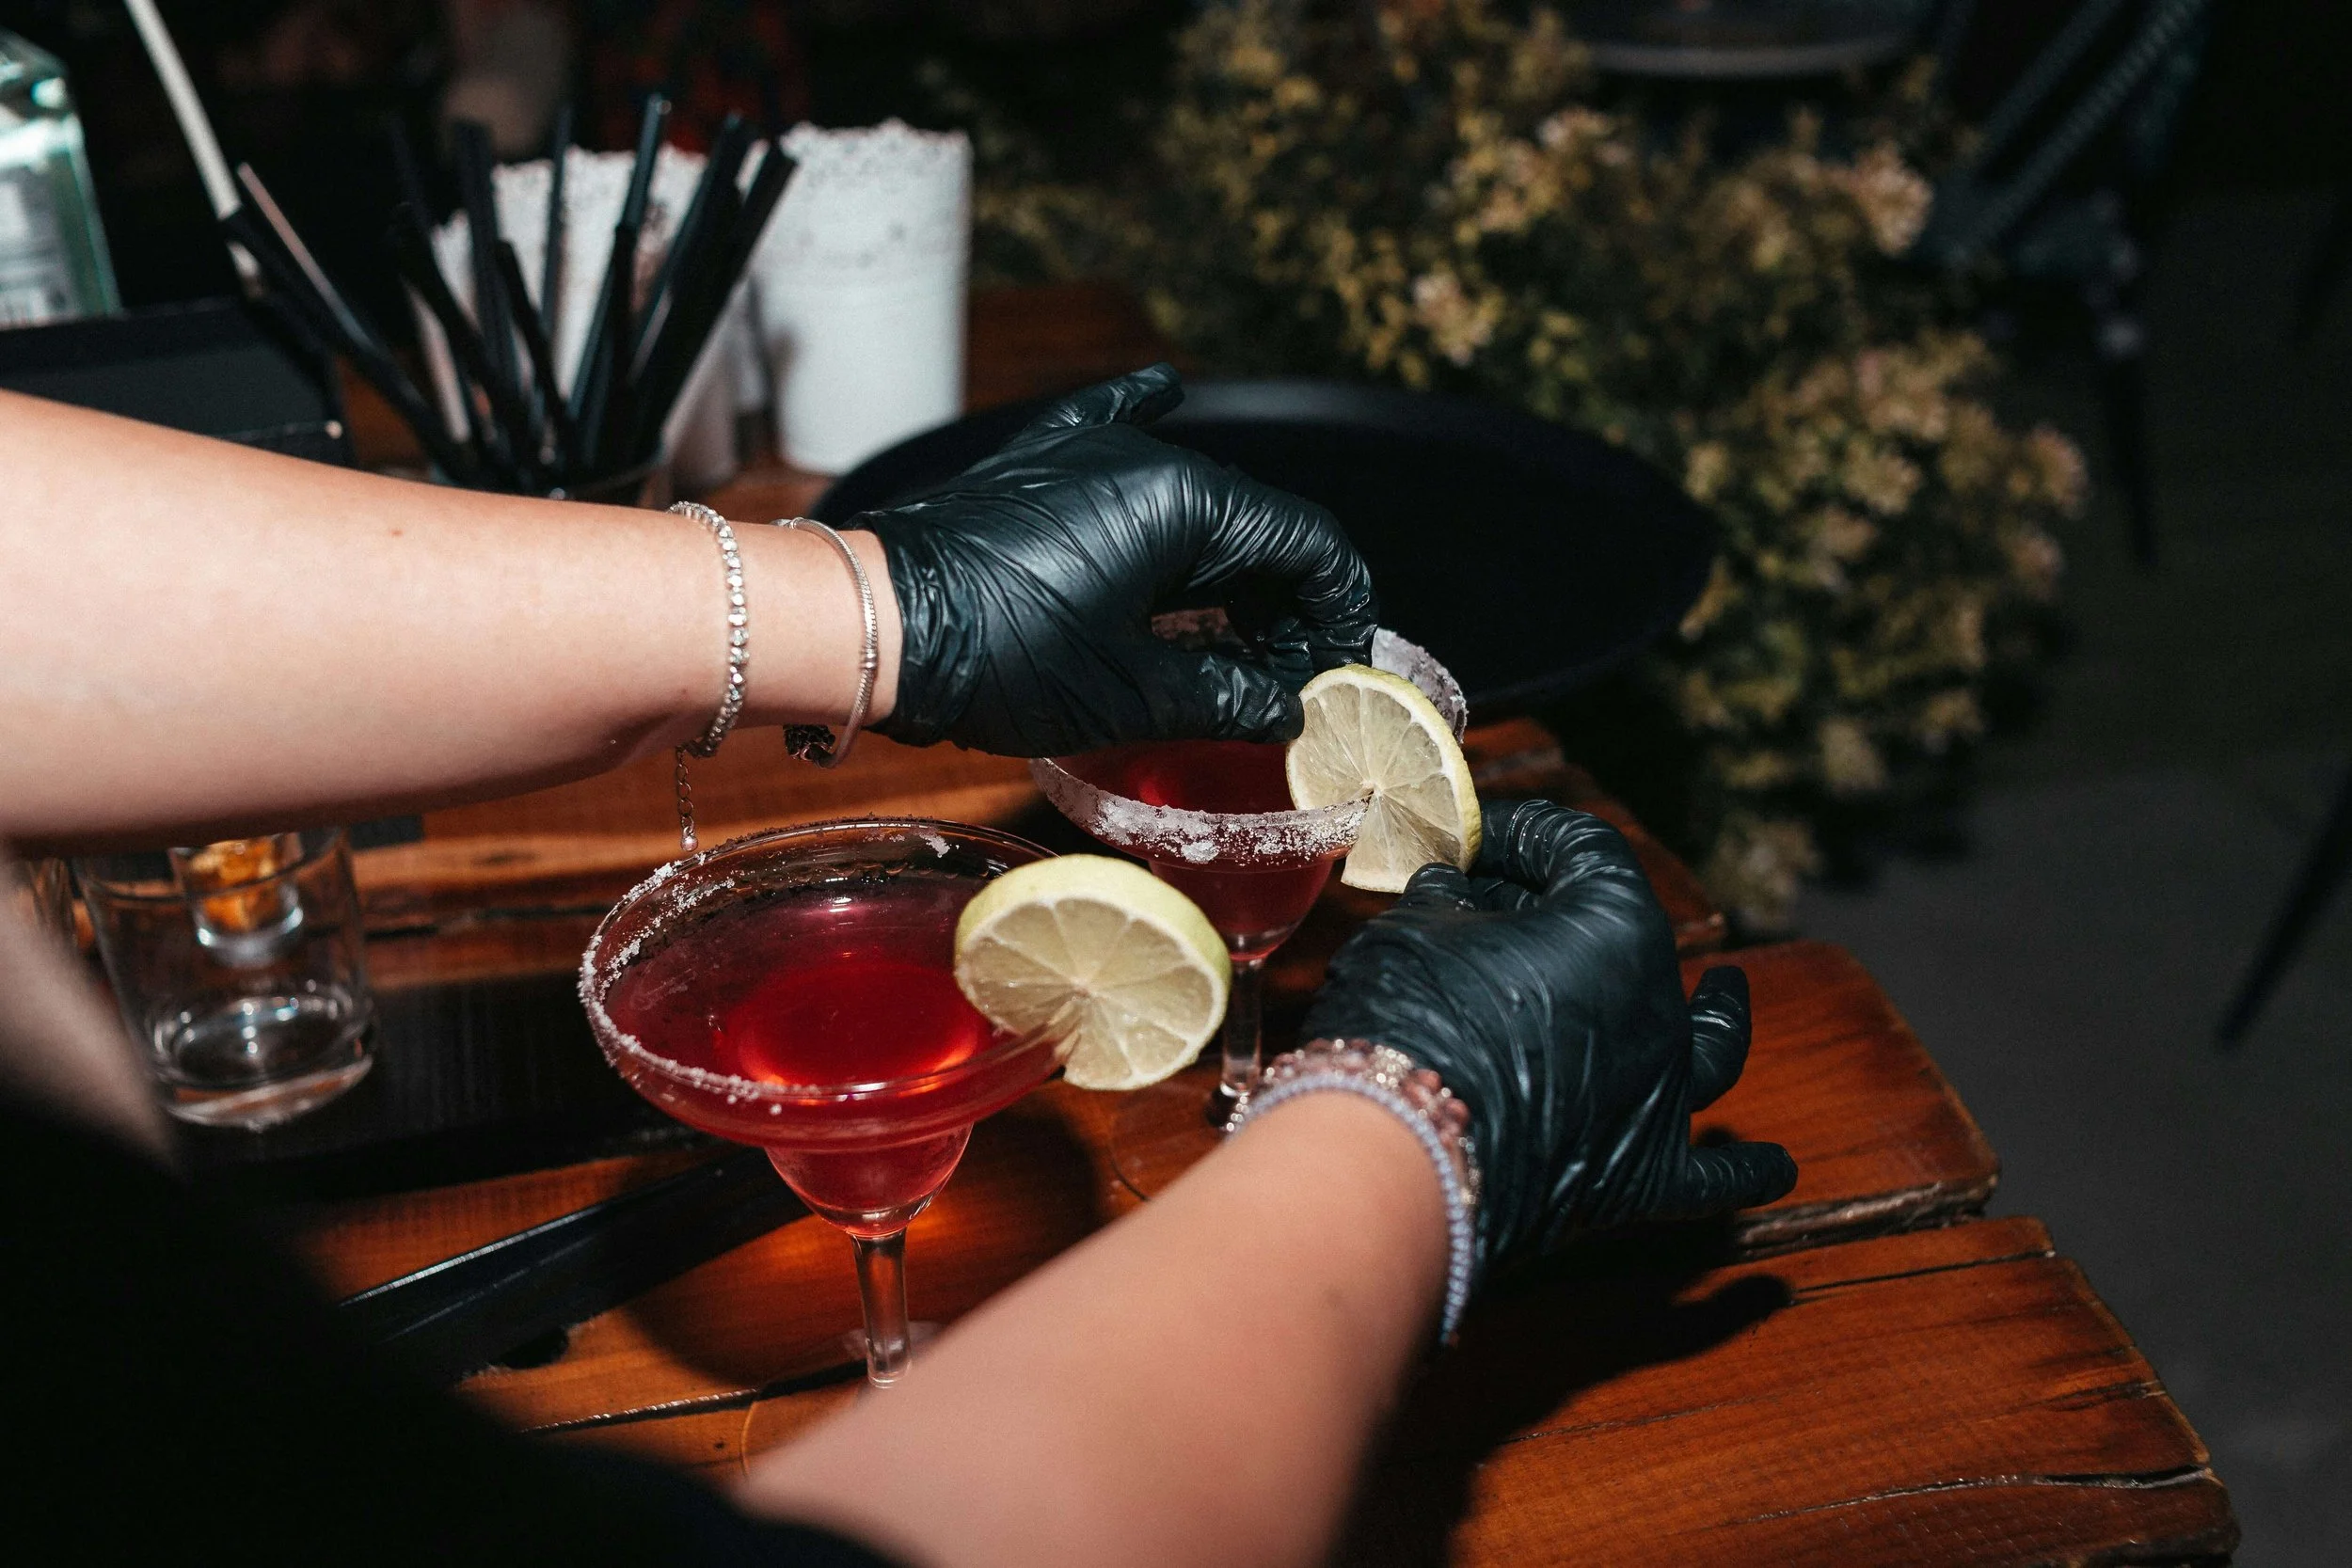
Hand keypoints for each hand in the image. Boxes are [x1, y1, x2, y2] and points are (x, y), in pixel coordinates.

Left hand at [859, 365, 1377, 754]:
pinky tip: (1165, 390)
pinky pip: (1114, 426)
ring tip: (1239, 633)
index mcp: (1188, 503)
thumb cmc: (1003, 657)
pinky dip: (1148, 420)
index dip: (1339, 616)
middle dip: (1287, 604)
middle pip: (1258, 526)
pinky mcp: (1040, 462)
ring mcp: (1091, 450)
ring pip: (1198, 495)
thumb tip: (1285, 707)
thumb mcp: (1132, 694)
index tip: (1338, 672)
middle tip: (1285, 677)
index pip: (1309, 547)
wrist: (881, 626)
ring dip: (1233, 560)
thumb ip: (1227, 695)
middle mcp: (1150, 456)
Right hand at [1299, 799, 1796, 1280]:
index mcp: (1617, 922)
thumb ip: (1448, 902)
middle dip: (1561, 910)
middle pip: (1629, 937)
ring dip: (1723, 1014)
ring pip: (1711, 1047)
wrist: (1407, 1151)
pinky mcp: (1643, 1175)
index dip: (1523, 833)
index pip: (1581, 849)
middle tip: (1494, 903)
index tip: (1472, 840)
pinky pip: (1713, 1176)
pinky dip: (1745, 1170)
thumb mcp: (1416, 928)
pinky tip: (1777, 1168)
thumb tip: (1452, 891)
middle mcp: (1660, 1005)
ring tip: (1730, 989)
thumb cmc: (1413, 1017)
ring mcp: (1662, 1093)